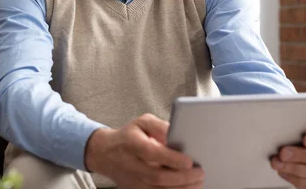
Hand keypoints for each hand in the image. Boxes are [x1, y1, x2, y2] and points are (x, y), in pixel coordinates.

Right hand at [84, 113, 204, 188]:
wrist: (105, 153)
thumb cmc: (130, 135)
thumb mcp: (143, 122)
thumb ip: (160, 126)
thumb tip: (178, 133)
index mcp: (132, 143)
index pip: (152, 153)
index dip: (171, 158)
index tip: (189, 161)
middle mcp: (130, 165)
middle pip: (157, 177)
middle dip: (182, 177)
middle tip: (200, 173)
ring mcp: (131, 181)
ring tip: (198, 183)